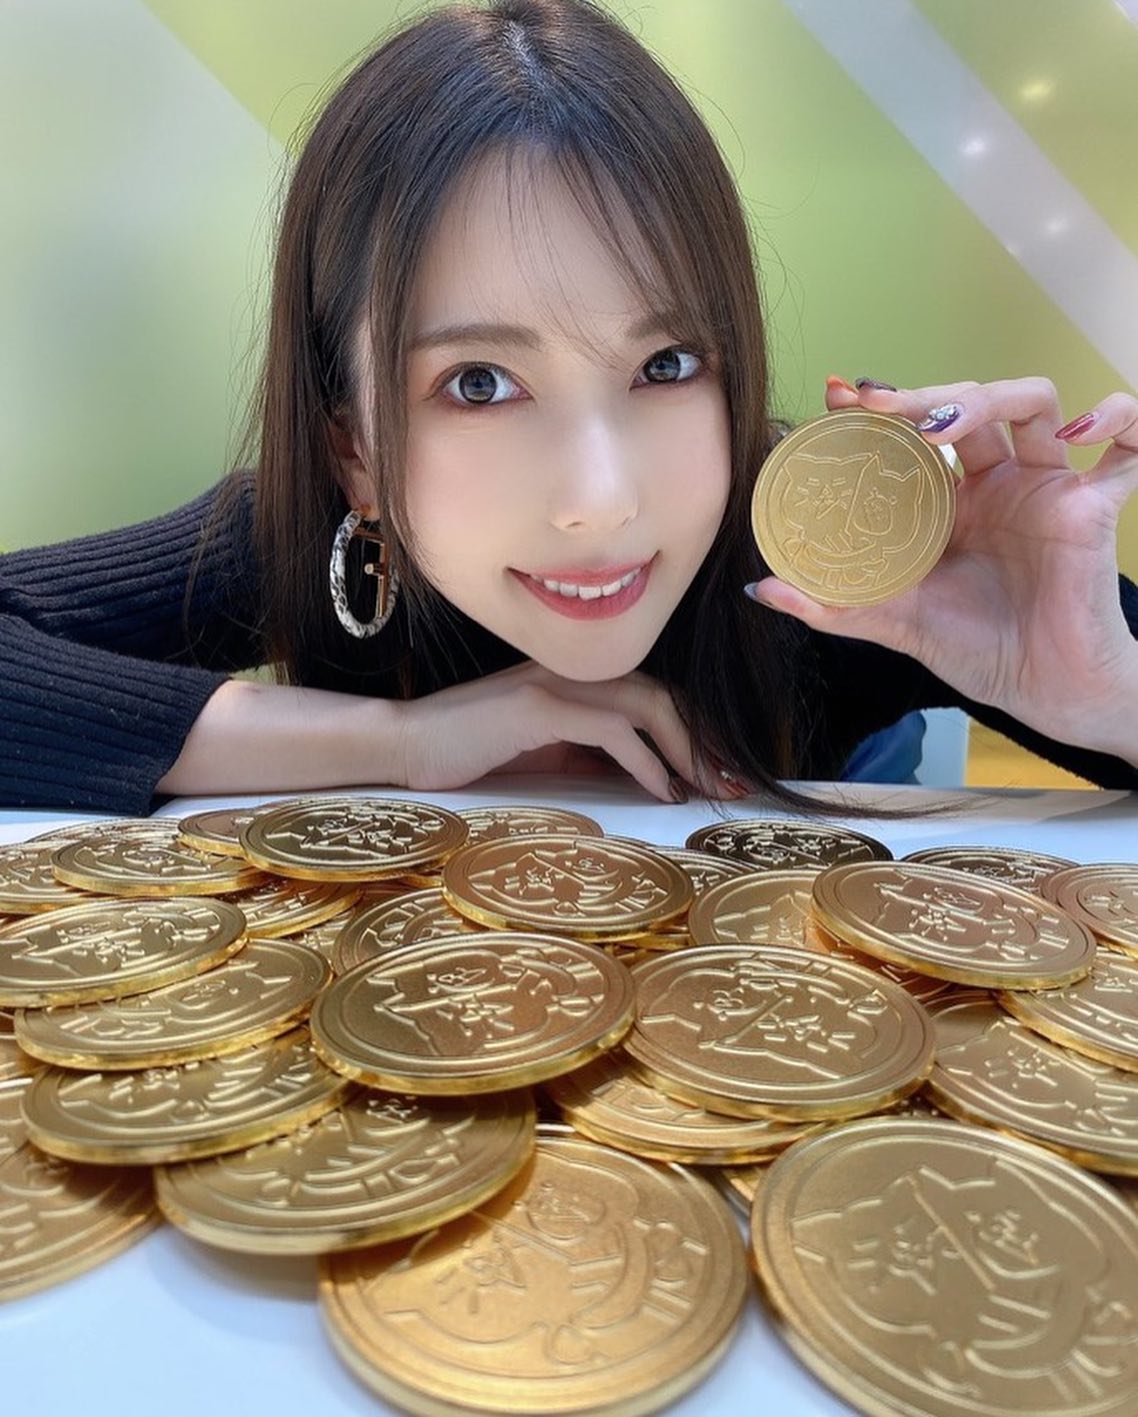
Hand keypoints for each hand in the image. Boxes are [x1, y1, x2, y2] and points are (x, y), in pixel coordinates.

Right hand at [390, 660, 735, 801]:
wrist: (403, 745)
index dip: (692, 732)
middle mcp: (569, 673)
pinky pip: (610, 729)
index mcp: (573, 681)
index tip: (717, 774)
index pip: (651, 695)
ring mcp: (553, 685)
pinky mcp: (536, 708)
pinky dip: (644, 761)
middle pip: (661, 695)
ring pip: (645, 704)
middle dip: (702, 741)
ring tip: (702, 791)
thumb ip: (585, 757)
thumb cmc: (465, 755)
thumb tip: (642, 781)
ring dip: (684, 751)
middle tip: (728, 785)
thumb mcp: (539, 756)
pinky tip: (659, 791)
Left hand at [749, 377, 1137, 759]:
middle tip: (879, 405)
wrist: (1042, 692)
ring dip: (989, 397)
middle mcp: (998, 482)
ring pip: (1032, 403)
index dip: (880, 407)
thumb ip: (832, 605)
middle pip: (966, 404)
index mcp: (950, 500)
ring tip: (945, 425)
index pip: (914, 432)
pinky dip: (1121, 419)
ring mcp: (1047, 486)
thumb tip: (760, 587)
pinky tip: (1090, 426)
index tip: (836, 396)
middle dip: (922, 394)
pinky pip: (1127, 448)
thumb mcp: (895, 622)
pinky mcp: (1094, 505)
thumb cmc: (978, 650)